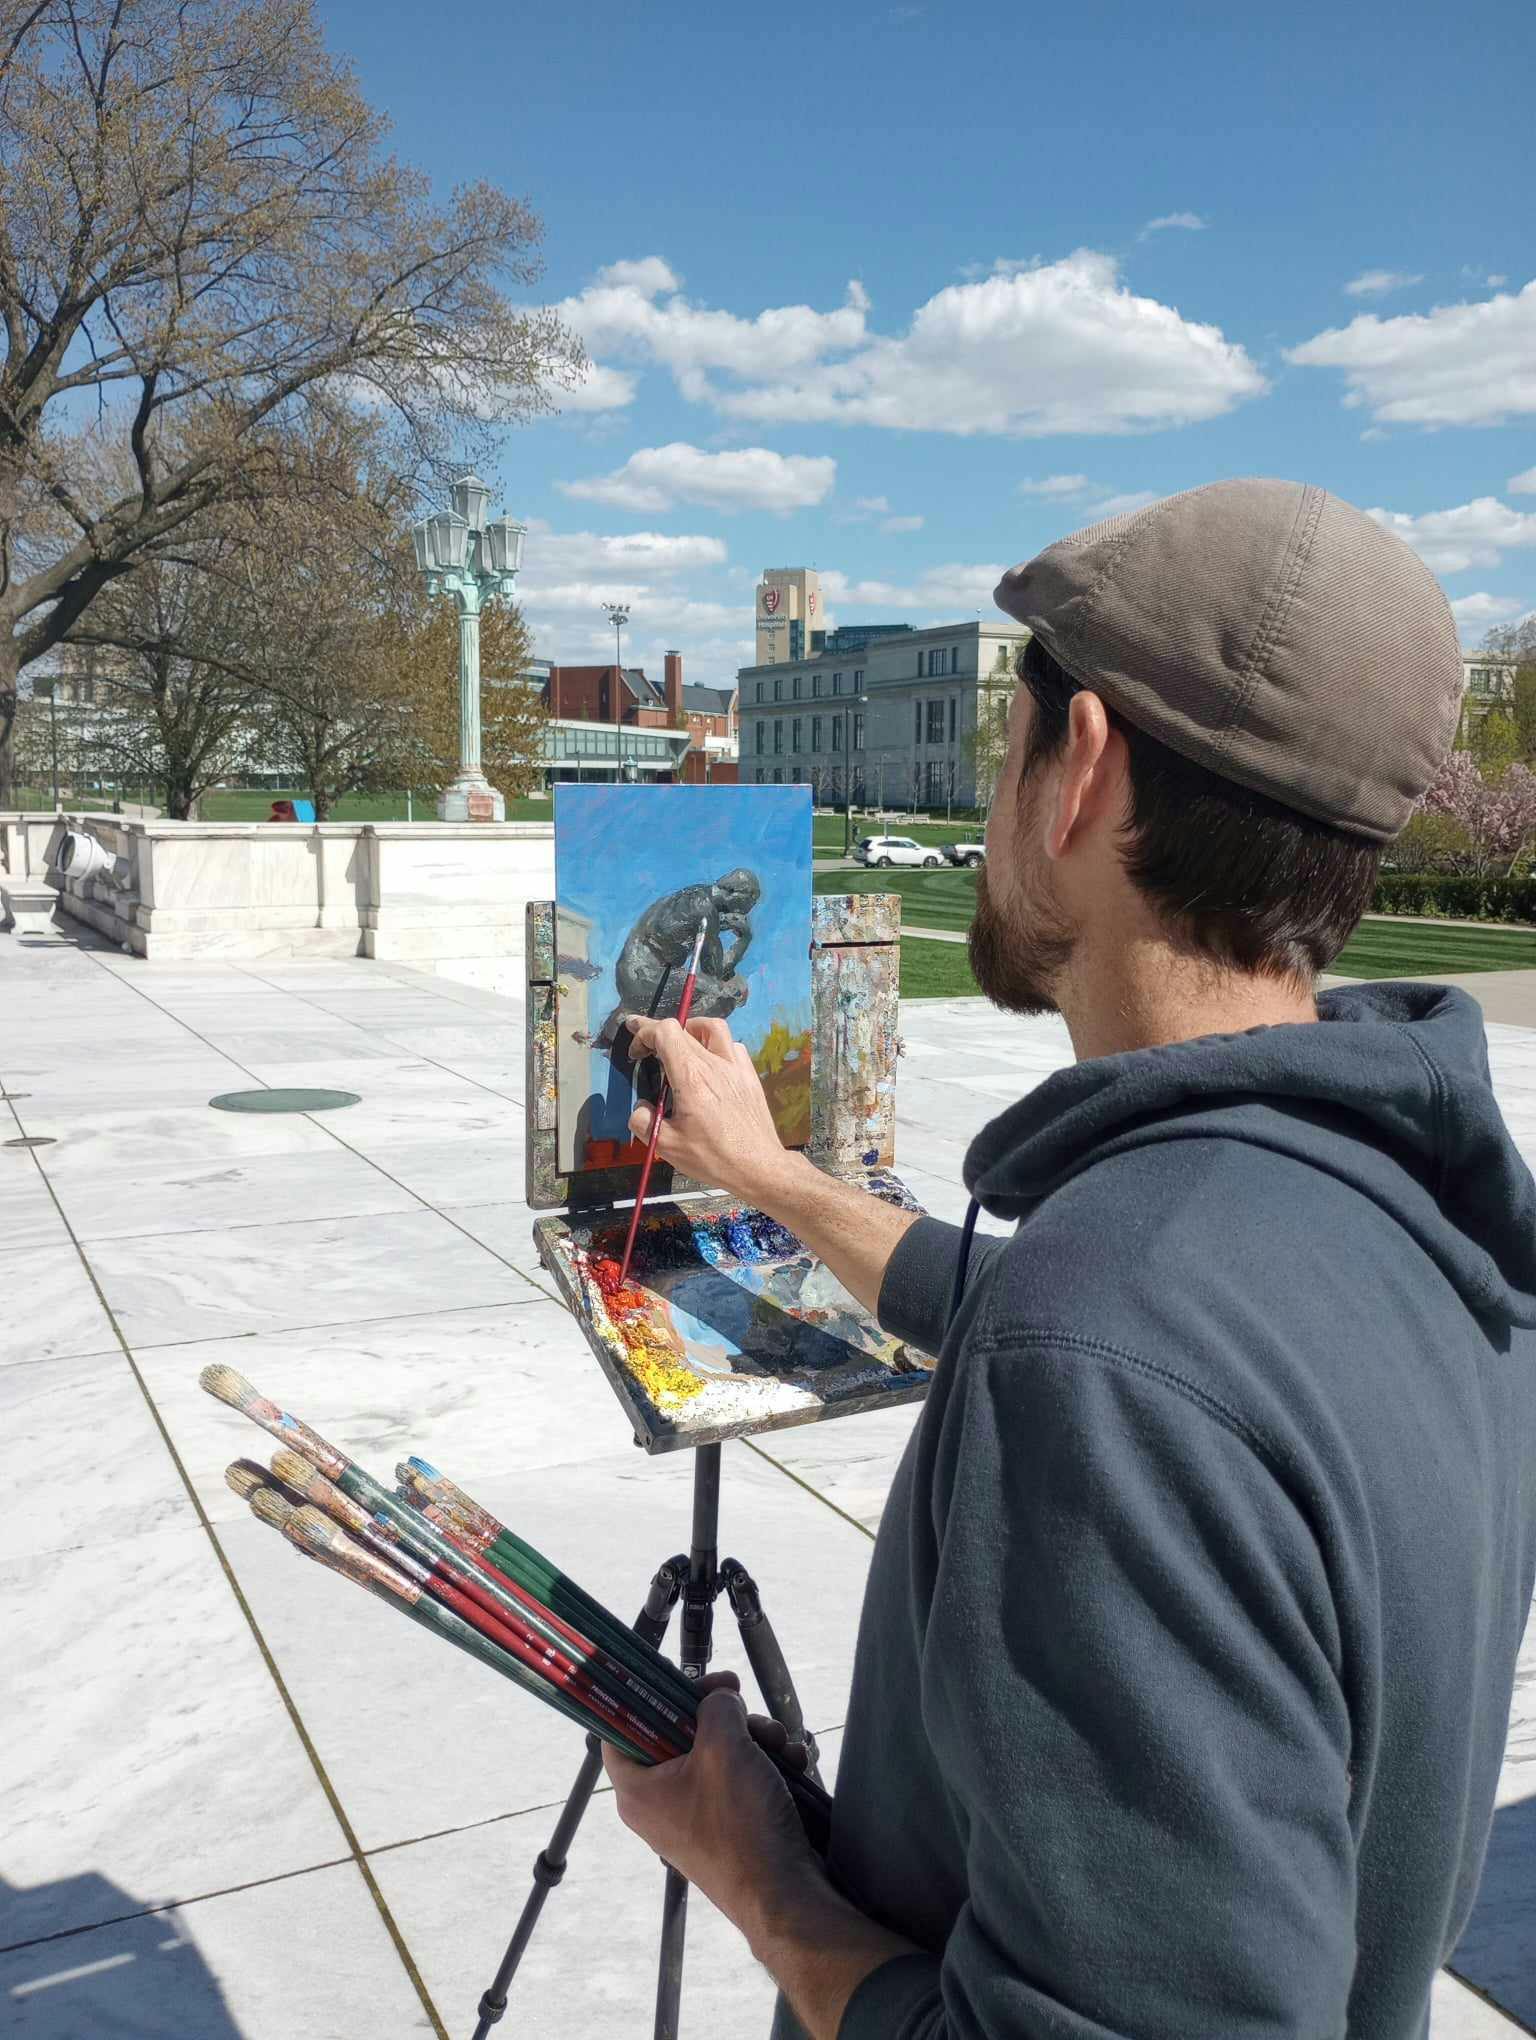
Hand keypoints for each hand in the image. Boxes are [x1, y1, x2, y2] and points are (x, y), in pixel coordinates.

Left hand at [602, 1673, 822, 1949]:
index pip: (619, 1727)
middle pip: (677, 1733)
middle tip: (743, 1704)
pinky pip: (736, 1779)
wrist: (784, 1895)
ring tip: (779, 1743)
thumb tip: (719, 1700)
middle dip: (721, 1715)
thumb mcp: (723, 1746)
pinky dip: (763, 1764)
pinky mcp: (725, 1827)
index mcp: (637, 1788)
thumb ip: (714, 1706)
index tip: (681, 1678)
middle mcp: (658, 1804)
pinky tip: (790, 1763)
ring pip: (715, 1753)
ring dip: (752, 1738)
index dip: (647, 1694)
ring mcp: (692, 1818)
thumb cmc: (741, 1826)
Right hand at [626, 1015, 805, 1206]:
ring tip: (679, 1046)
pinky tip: (710, 1064)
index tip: (634, 1047)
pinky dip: (715, 1046)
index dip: (644, 1031)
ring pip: (713, 1028)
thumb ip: (643, 1121)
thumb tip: (641, 1107)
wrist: (758, 1167)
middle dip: (658, 1032)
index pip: (665, 1032)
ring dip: (691, 1030)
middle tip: (645, 1049)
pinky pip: (732, 1046)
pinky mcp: (749, 1076)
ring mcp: (736, 1067)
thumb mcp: (667, 1146)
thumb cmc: (714, 1158)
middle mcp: (715, 1064)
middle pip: (684, 1028)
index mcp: (691, 1077)